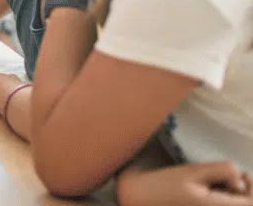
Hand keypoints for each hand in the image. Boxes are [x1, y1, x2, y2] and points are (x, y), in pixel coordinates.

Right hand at [117, 162, 252, 205]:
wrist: (133, 201)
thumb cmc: (161, 186)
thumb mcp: (191, 172)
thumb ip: (220, 171)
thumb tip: (239, 178)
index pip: (251, 204)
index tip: (241, 176)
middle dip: (241, 194)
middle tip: (227, 179)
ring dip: (227, 199)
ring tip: (211, 186)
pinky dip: (215, 202)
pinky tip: (202, 195)